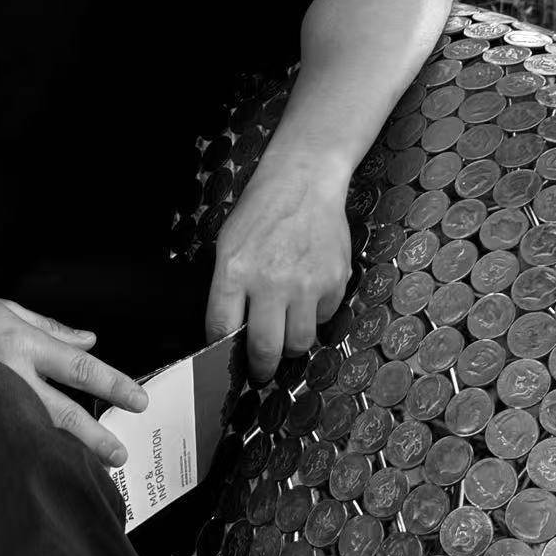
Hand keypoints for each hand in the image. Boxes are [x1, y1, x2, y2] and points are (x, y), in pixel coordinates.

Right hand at [0, 286, 148, 468]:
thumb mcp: (7, 308)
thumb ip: (52, 327)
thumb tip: (89, 340)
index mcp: (24, 341)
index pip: (79, 367)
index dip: (113, 383)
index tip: (138, 398)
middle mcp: (12, 372)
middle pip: (64, 412)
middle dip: (96, 435)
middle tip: (121, 453)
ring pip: (38, 429)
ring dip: (67, 449)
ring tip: (91, 466)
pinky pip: (9, 433)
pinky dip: (31, 446)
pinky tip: (43, 462)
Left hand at [203, 160, 352, 383]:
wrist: (302, 184)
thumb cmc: (260, 213)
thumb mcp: (228, 245)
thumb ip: (228, 289)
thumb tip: (230, 332)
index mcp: (234, 271)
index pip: (221, 330)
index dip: (222, 352)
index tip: (226, 361)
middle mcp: (270, 282)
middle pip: (265, 349)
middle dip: (260, 367)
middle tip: (259, 371)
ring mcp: (306, 284)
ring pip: (299, 342)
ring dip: (291, 345)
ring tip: (285, 334)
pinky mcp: (334, 282)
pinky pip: (323, 318)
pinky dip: (314, 316)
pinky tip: (307, 295)